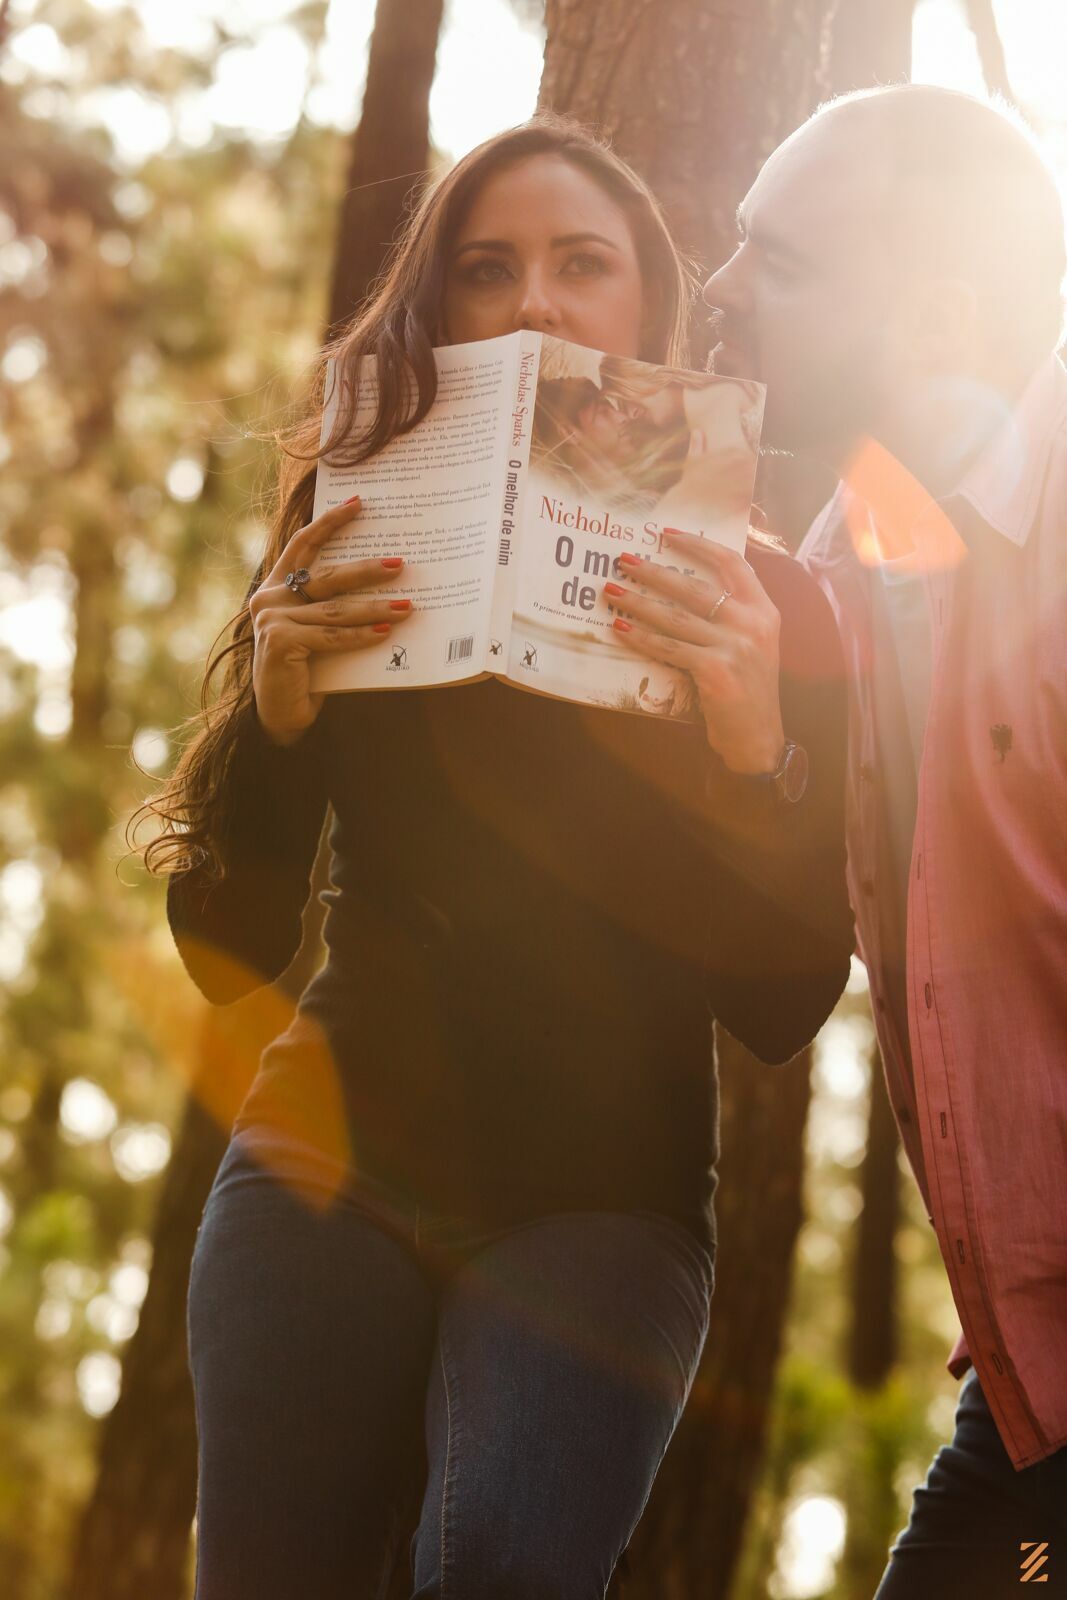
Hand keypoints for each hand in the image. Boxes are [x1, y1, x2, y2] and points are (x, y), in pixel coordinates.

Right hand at [248, 495, 412, 744]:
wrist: (280, 713)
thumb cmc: (305, 670)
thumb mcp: (317, 630)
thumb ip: (332, 606)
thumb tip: (385, 584)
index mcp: (277, 587)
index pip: (304, 544)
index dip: (330, 522)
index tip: (358, 503)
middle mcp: (269, 598)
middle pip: (328, 576)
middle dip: (368, 569)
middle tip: (401, 563)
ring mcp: (272, 619)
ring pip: (335, 609)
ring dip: (375, 606)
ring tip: (408, 604)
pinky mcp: (280, 641)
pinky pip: (331, 636)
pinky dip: (361, 636)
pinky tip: (387, 632)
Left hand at [604, 528, 783, 773]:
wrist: (758, 738)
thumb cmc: (747, 691)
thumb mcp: (752, 645)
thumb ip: (730, 616)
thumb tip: (681, 588)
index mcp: (764, 610)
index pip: (733, 563)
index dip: (699, 545)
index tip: (667, 534)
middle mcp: (753, 623)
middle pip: (695, 587)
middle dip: (654, 572)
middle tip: (623, 559)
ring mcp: (736, 647)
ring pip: (676, 617)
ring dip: (638, 602)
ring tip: (611, 591)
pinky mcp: (716, 671)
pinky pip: (669, 648)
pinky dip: (641, 638)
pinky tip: (619, 629)